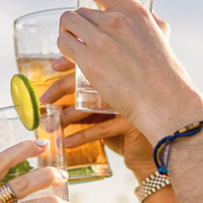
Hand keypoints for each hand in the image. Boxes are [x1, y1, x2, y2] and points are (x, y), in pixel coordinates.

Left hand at [39, 67, 156, 178]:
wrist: (159, 138)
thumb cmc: (130, 118)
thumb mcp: (111, 99)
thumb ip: (93, 87)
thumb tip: (58, 74)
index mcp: (119, 69)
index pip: (89, 60)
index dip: (68, 62)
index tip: (51, 69)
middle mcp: (123, 82)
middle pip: (82, 83)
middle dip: (58, 92)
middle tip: (42, 102)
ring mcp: (128, 101)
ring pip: (89, 108)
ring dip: (66, 118)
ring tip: (52, 126)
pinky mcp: (130, 122)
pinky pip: (100, 130)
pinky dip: (81, 137)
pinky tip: (68, 142)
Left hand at [57, 0, 202, 139]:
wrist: (163, 100)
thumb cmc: (164, 72)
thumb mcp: (160, 34)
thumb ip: (148, 20)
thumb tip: (136, 14)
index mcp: (132, 10)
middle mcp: (115, 20)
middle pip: (78, 11)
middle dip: (75, 25)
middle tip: (79, 39)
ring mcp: (101, 40)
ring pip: (67, 24)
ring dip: (66, 34)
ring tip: (73, 47)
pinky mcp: (89, 61)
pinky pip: (64, 44)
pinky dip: (63, 49)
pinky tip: (69, 57)